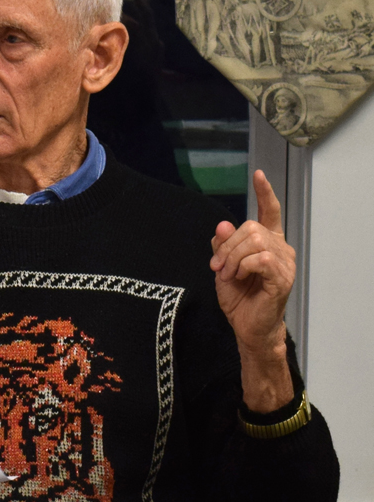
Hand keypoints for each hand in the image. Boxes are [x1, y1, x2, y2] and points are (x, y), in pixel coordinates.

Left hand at [210, 170, 295, 410]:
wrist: (246, 326)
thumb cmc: (238, 297)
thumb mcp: (222, 266)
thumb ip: (222, 245)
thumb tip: (222, 224)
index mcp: (266, 242)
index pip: (269, 212)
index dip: (264, 193)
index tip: (258, 174)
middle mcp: (279, 248)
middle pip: (251, 227)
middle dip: (228, 245)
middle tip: (218, 266)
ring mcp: (284, 262)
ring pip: (255, 241)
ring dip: (233, 257)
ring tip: (228, 274)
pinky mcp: (282, 278)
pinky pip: (262, 258)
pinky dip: (244, 265)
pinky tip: (239, 277)